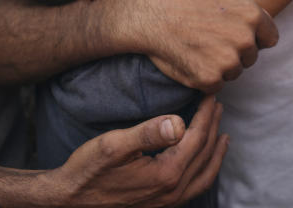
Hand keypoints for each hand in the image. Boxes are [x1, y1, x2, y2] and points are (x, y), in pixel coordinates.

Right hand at [54, 96, 226, 206]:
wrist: (70, 201)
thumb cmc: (88, 170)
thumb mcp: (114, 145)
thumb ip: (149, 133)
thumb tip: (180, 122)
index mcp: (166, 174)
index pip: (196, 138)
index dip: (206, 114)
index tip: (211, 94)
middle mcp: (172, 191)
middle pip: (204, 154)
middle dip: (213, 127)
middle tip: (217, 104)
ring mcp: (168, 201)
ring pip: (204, 175)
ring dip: (216, 152)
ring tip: (223, 133)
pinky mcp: (161, 204)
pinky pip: (194, 188)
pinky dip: (206, 171)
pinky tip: (202, 162)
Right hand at [128, 0, 278, 91]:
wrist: (147, 12)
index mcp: (251, 14)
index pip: (270, 37)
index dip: (256, 37)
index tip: (239, 36)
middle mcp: (244, 39)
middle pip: (250, 56)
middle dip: (236, 51)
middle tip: (211, 41)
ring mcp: (227, 62)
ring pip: (233, 72)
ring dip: (220, 66)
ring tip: (198, 49)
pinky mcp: (209, 79)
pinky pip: (215, 84)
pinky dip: (204, 78)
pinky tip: (190, 60)